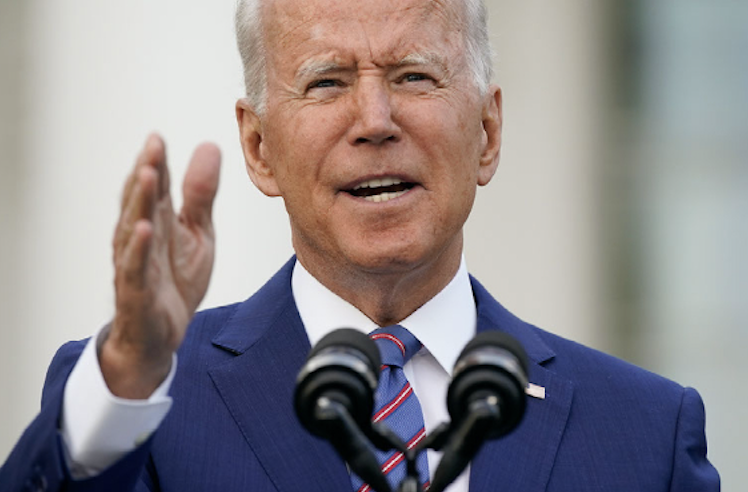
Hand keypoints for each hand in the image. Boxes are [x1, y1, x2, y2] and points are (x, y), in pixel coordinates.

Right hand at [100, 134, 220, 397]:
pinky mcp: (137, 292)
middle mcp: (139, 238)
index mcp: (155, 221)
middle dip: (146, 172)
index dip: (156, 162)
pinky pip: (136, 268)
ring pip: (133, 228)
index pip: (154, 187)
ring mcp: (135, 264)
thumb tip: (209, 145)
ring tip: (146, 174)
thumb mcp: (197, 232)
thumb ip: (200, 193)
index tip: (158, 136)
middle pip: (141, 201)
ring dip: (138, 201)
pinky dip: (138, 249)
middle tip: (153, 144)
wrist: (162, 335)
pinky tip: (144, 229)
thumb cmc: (175, 280)